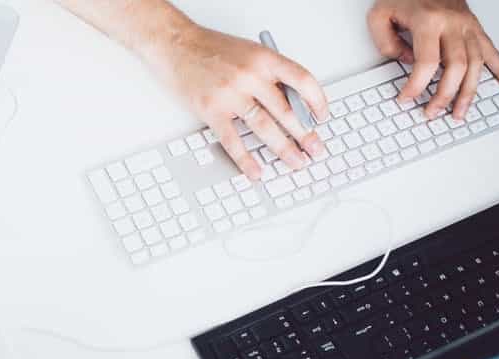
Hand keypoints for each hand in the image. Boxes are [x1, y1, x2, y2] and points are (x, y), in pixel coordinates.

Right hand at [149, 25, 328, 179]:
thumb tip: (292, 106)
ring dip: (284, 149)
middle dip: (305, 134)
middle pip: (286, 110)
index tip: (322, 117)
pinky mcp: (212, 111)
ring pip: (265, 127)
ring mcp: (230, 95)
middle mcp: (250, 76)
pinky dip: (246, 159)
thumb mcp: (249, 53)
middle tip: (316, 150)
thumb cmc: (211, 49)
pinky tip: (257, 171)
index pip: (302, 80)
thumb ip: (270, 76)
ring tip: (296, 162)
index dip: (317, 101)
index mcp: (264, 58)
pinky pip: (233, 141)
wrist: (176, 46)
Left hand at [367, 0, 498, 119]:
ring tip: (458, 113)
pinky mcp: (475, 28)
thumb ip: (386, 43)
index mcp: (429, 21)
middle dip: (444, 95)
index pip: (426, 62)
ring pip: (476, 64)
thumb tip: (405, 64)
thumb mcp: (381, 15)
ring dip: (468, 93)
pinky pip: (492, 52)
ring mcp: (468, 26)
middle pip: (456, 67)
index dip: (416, 86)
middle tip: (431, 112)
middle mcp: (453, 24)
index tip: (405, 99)